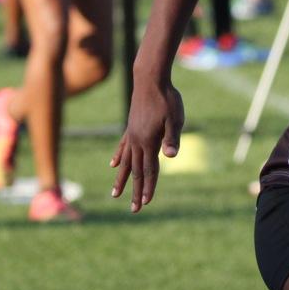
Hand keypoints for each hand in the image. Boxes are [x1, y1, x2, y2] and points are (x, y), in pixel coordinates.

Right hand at [110, 81, 183, 212]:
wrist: (150, 79)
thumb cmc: (167, 98)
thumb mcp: (175, 118)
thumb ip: (172, 137)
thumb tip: (170, 156)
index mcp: (148, 142)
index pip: (149, 170)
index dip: (149, 187)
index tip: (145, 203)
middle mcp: (137, 141)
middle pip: (136, 171)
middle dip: (136, 191)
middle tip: (134, 210)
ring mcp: (132, 134)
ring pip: (125, 162)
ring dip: (122, 179)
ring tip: (115, 194)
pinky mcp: (131, 127)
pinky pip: (122, 147)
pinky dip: (118, 157)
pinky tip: (113, 165)